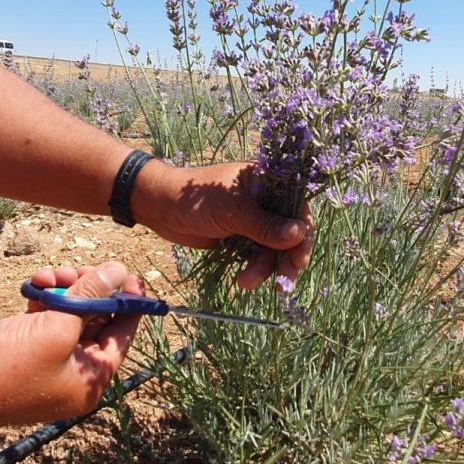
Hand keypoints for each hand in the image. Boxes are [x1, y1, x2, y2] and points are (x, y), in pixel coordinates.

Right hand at [0, 263, 141, 427]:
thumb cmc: (5, 367)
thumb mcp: (57, 327)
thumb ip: (92, 296)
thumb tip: (119, 271)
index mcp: (89, 383)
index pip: (122, 336)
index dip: (129, 303)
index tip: (131, 273)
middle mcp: (72, 376)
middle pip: (96, 322)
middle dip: (90, 289)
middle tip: (81, 266)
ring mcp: (46, 363)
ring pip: (68, 315)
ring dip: (64, 289)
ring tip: (51, 273)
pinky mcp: (22, 349)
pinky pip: (44, 317)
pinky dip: (43, 298)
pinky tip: (35, 282)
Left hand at [133, 161, 313, 288]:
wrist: (160, 208)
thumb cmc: (196, 199)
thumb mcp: (233, 211)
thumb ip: (266, 225)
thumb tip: (299, 235)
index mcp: (267, 181)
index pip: (298, 207)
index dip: (303, 233)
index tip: (299, 258)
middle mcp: (265, 199)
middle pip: (290, 231)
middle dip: (287, 257)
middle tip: (284, 281)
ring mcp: (253, 219)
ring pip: (273, 248)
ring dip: (265, 267)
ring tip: (247, 282)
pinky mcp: (241, 236)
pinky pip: (258, 255)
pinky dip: (255, 269)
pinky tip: (243, 280)